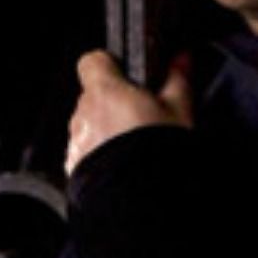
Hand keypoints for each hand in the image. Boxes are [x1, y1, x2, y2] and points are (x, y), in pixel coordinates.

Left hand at [66, 51, 194, 176]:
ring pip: (89, 123)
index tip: (130, 77)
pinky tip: (124, 163)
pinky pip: (85, 150)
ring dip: (106, 128)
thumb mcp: (180, 112)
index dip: (111, 65)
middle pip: (94, 95)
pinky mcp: (75, 166)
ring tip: (135, 145)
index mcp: (106, 91)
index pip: (93, 60)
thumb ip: (177, 80)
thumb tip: (182, 59)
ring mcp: (77, 141)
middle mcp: (84, 113)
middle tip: (143, 117)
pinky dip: (100, 152)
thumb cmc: (159, 151)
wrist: (142, 197)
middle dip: (114, 101)